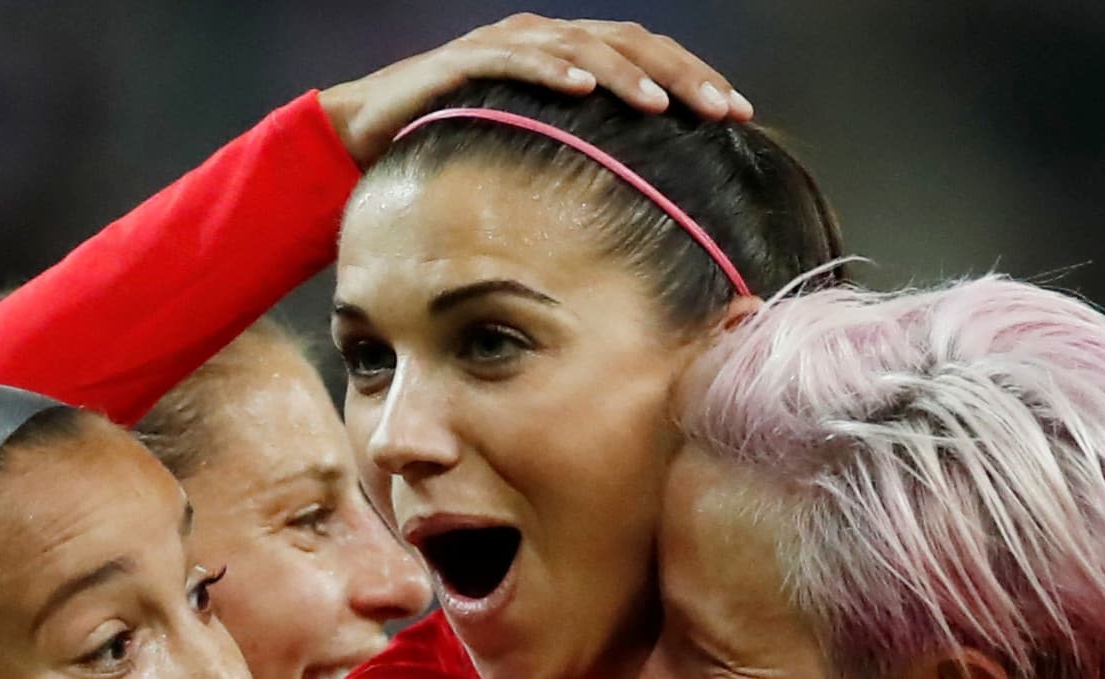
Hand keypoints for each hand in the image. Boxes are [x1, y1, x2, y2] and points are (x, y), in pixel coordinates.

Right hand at [317, 15, 752, 165]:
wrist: (364, 137)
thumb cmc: (455, 152)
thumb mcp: (531, 159)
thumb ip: (579, 166)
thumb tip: (643, 212)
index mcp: (572, 57)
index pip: (648, 57)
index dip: (695, 79)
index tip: (739, 115)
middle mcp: (546, 39)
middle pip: (630, 43)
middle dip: (681, 75)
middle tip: (722, 109)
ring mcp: (507, 44)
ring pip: (581, 46)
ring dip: (625, 73)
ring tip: (660, 104)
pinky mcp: (465, 60)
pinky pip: (517, 58)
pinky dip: (554, 68)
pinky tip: (585, 88)